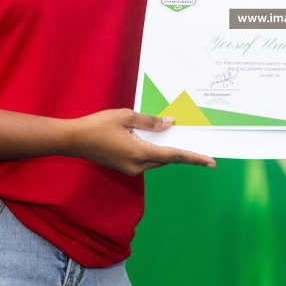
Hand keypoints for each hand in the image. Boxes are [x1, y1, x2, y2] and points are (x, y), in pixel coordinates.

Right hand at [66, 109, 216, 174]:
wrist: (73, 140)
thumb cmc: (98, 125)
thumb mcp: (126, 116)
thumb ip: (150, 121)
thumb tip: (170, 123)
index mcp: (140, 153)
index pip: (174, 156)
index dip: (194, 158)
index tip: (211, 162)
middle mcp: (137, 166)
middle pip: (166, 159)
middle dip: (183, 153)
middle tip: (201, 147)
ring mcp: (130, 169)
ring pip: (156, 159)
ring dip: (167, 150)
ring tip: (181, 138)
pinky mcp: (124, 167)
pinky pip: (146, 159)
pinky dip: (155, 150)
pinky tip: (158, 140)